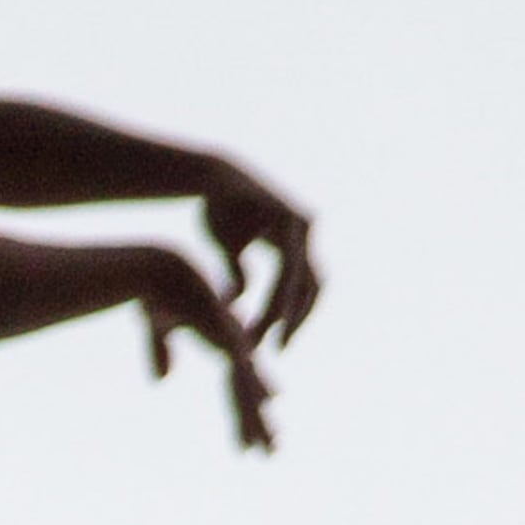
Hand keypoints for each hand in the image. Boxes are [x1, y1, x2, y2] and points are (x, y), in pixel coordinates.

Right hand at [135, 248, 276, 450]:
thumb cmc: (156, 293)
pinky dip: (251, 399)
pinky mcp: (227, 341)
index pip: (237, 383)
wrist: (159, 270)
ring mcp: (232, 343)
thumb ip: (162, 352)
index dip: (246, 406)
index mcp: (221, 343)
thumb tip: (163, 380)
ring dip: (257, 423)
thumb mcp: (157, 329)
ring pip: (248, 392)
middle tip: (270, 451)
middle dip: (257, 423)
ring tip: (270, 450)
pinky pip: (241, 377)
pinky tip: (266, 414)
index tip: (257, 427)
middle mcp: (232, 344)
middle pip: (247, 392)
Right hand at [199, 162, 320, 347]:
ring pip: (301, 280)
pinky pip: (289, 266)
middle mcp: (303, 233)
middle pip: (311, 287)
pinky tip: (265, 314)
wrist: (213, 176)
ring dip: (287, 312)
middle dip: (297, 320)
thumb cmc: (220, 209)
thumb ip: (239, 272)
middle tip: (280, 349)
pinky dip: (278, 293)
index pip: (306, 287)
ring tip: (270, 337)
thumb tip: (237, 299)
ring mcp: (300, 225)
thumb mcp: (229, 248)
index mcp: (295, 242)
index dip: (294, 316)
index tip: (276, 343)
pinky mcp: (289, 219)